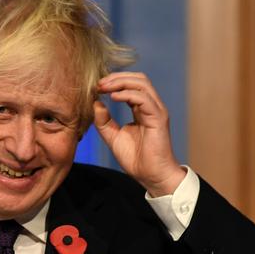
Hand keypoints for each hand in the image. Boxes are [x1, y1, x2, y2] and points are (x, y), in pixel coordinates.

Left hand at [93, 72, 184, 196]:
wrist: (150, 176)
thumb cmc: (136, 158)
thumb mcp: (112, 137)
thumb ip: (104, 121)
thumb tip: (95, 103)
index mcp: (141, 109)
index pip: (131, 85)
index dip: (113, 81)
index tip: (96, 86)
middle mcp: (151, 106)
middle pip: (138, 79)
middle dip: (117, 77)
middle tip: (99, 83)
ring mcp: (156, 111)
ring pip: (142, 84)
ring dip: (121, 82)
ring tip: (104, 87)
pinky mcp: (159, 118)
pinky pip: (144, 99)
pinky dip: (127, 94)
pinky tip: (113, 98)